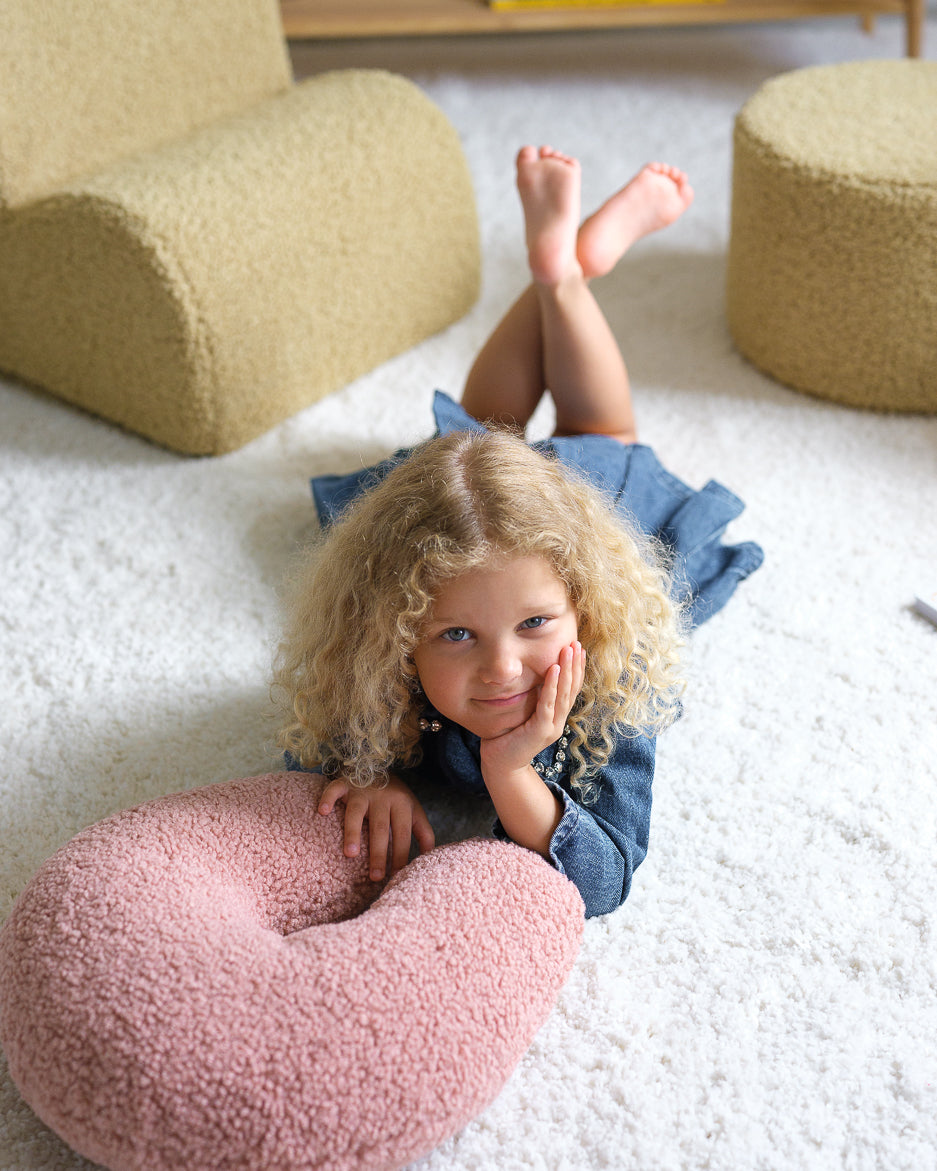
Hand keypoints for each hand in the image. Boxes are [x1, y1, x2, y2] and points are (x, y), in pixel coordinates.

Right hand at [318, 772, 434, 880]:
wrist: (377, 763)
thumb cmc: (396, 796)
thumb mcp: (413, 810)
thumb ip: (423, 831)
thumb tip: (429, 855)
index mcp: (402, 803)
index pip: (403, 833)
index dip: (401, 854)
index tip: (396, 875)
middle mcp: (383, 796)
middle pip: (380, 828)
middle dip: (379, 853)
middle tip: (376, 877)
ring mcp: (362, 790)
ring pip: (357, 812)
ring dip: (353, 832)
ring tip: (351, 855)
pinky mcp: (345, 783)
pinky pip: (334, 789)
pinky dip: (328, 798)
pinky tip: (322, 812)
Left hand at [479, 641, 585, 775]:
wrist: (501, 764)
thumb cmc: (508, 736)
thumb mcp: (524, 712)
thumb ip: (533, 697)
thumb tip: (533, 673)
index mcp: (556, 716)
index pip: (571, 689)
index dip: (576, 669)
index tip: (578, 649)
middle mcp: (558, 721)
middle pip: (571, 689)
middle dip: (575, 664)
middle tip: (577, 643)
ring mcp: (552, 727)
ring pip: (563, 694)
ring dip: (567, 670)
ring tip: (569, 650)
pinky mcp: (541, 731)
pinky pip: (548, 704)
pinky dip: (551, 685)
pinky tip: (554, 669)